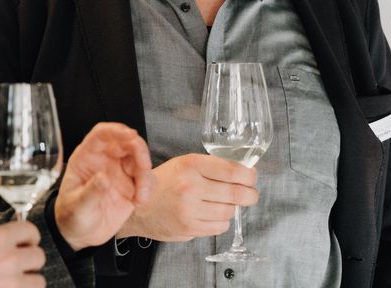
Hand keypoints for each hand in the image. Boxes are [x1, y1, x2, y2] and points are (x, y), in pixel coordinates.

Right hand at [0, 221, 45, 287]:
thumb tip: (12, 238)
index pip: (30, 230)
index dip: (30, 238)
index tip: (27, 244)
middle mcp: (7, 259)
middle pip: (39, 256)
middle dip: (30, 262)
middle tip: (20, 267)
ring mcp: (11, 283)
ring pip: (39, 281)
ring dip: (29, 283)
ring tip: (15, 284)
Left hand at [54, 122, 154, 250]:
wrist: (81, 235)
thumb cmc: (71, 216)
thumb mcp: (76, 206)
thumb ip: (90, 192)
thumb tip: (103, 178)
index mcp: (87, 157)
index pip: (102, 134)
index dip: (116, 131)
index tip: (130, 135)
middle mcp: (106, 160)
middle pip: (127, 143)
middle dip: (140, 152)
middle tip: (144, 167)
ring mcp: (120, 172)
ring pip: (140, 161)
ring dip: (146, 175)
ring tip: (141, 196)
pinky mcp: (131, 186)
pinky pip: (147, 179)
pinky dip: (148, 188)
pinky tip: (140, 202)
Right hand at [115, 153, 257, 241]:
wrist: (138, 206)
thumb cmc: (163, 183)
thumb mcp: (184, 164)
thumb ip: (211, 167)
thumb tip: (243, 173)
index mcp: (191, 165)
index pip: (232, 170)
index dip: (248, 175)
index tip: (252, 177)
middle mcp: (191, 186)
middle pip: (236, 193)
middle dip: (250, 194)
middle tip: (251, 194)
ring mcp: (190, 209)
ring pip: (229, 211)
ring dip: (232, 208)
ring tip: (224, 203)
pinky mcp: (189, 227)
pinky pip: (220, 226)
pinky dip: (222, 221)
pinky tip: (212, 214)